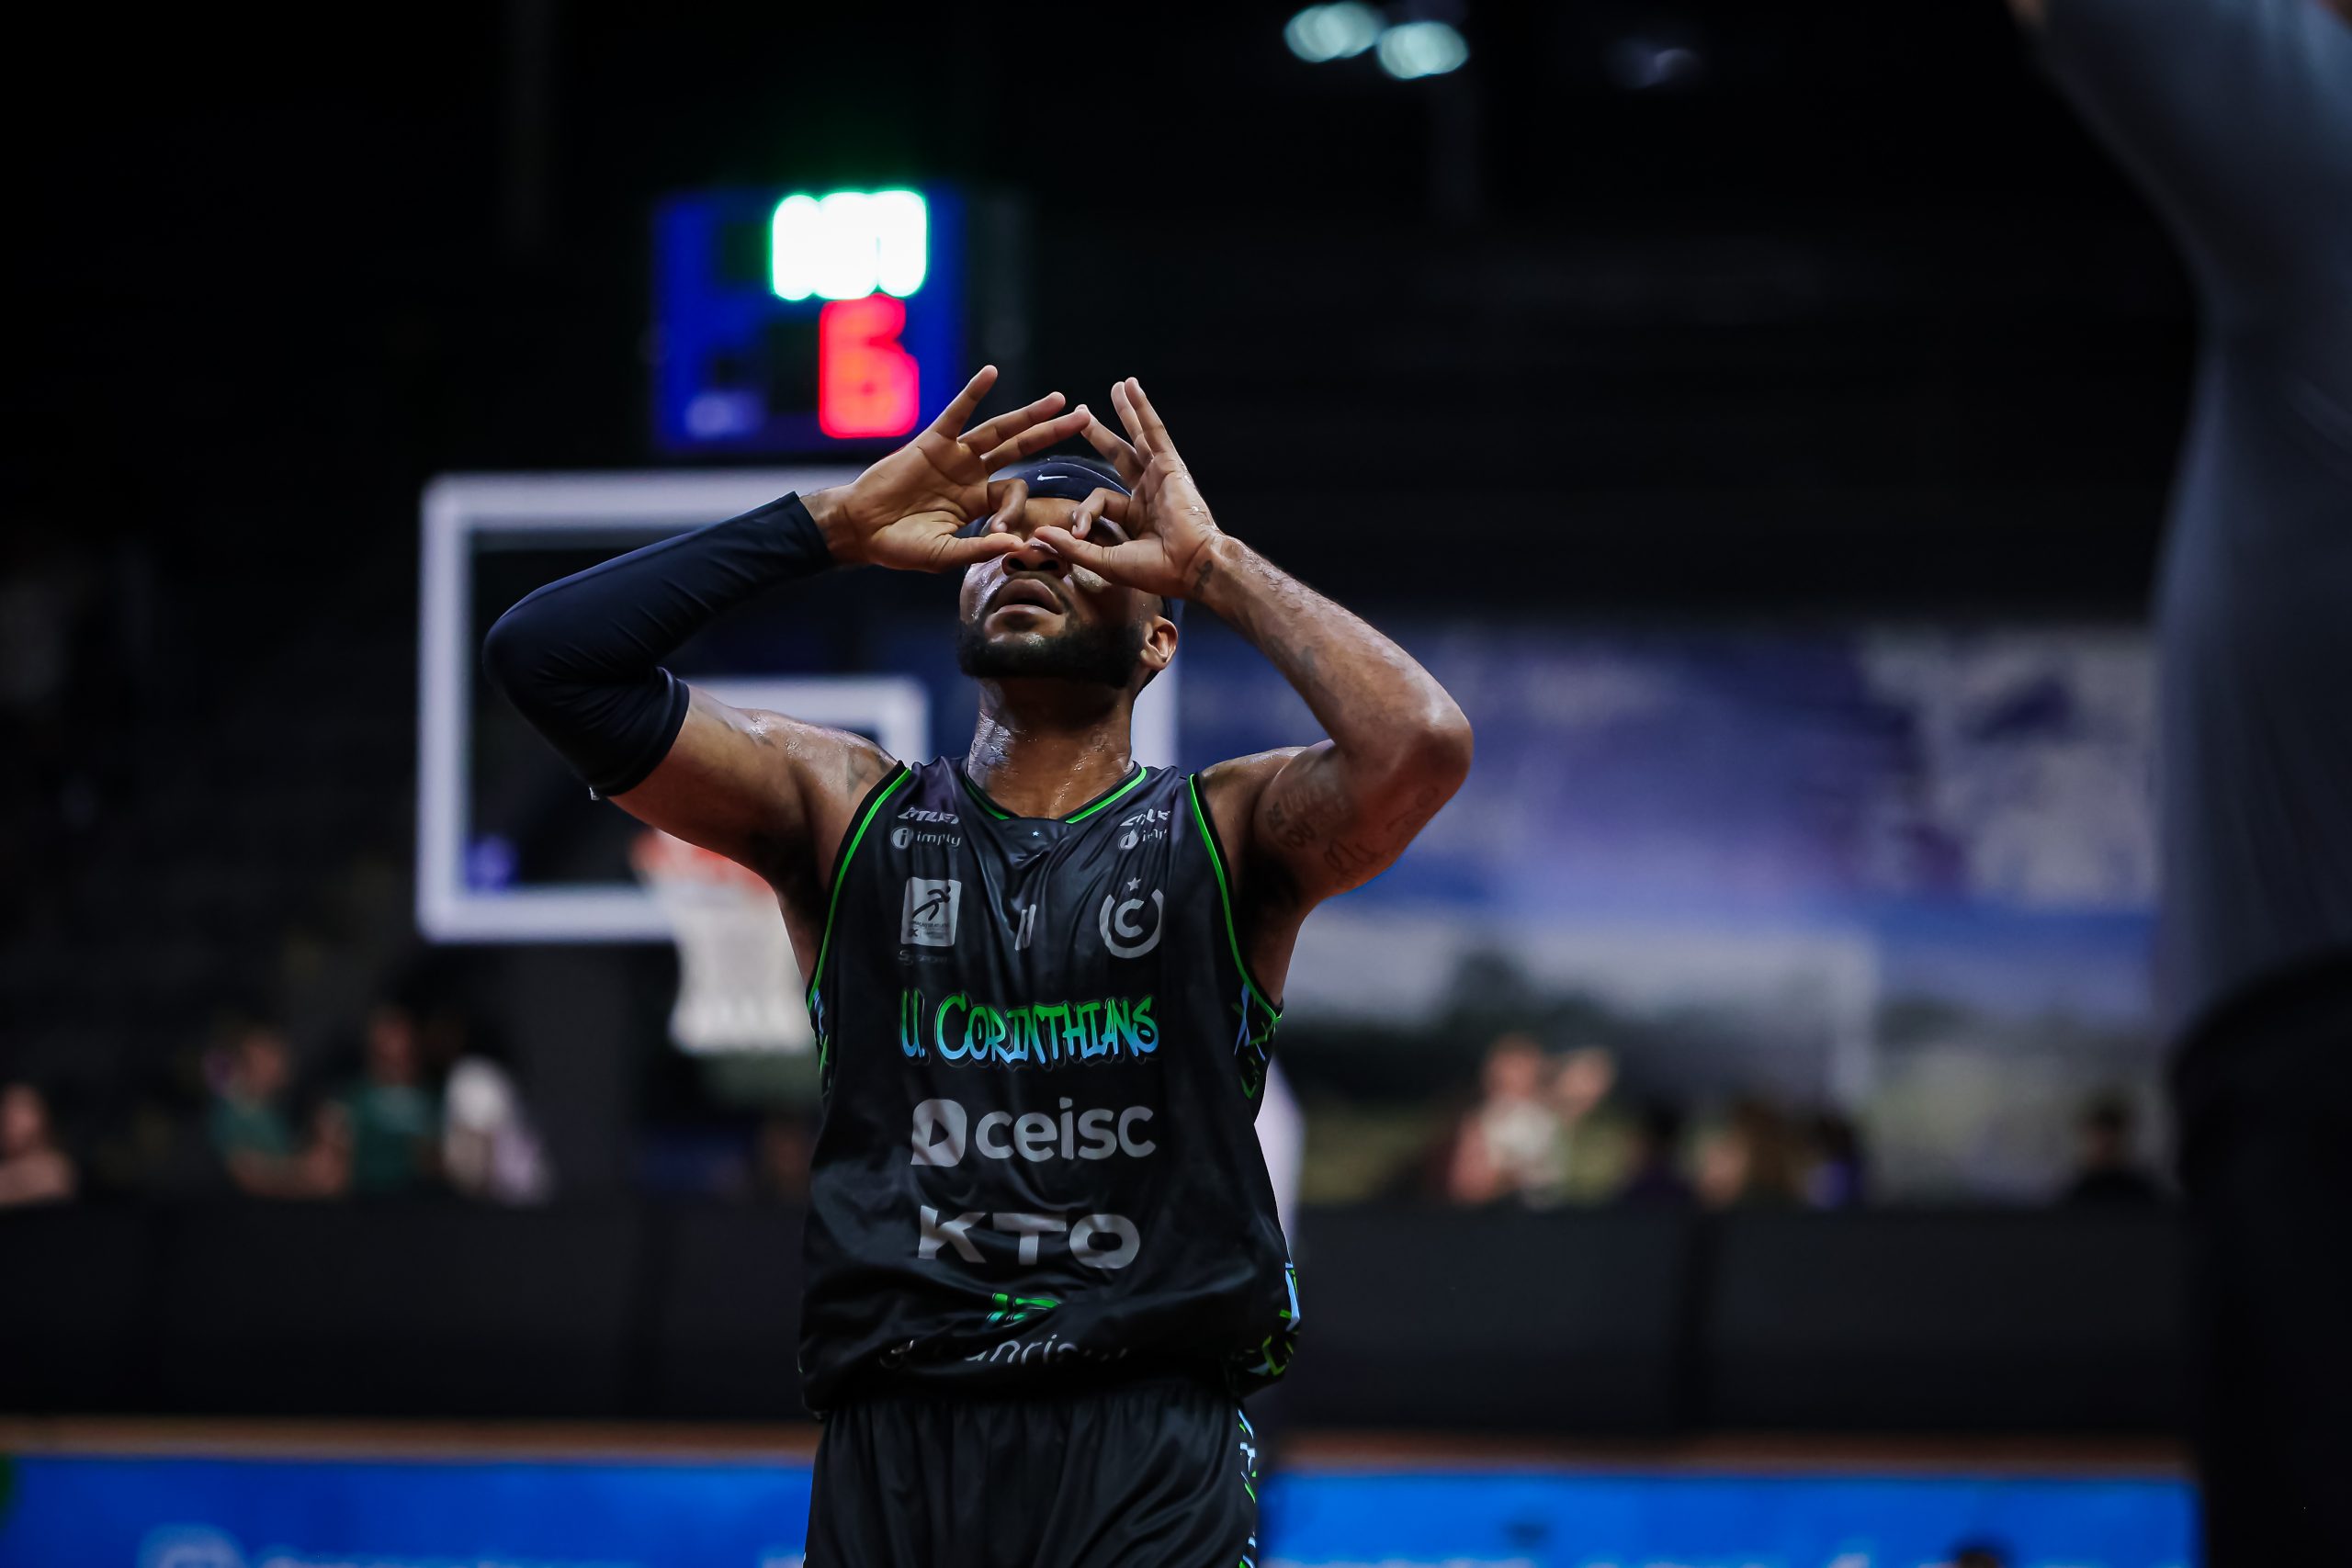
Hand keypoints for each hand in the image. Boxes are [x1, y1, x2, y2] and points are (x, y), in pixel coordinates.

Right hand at [808, 366, 1089, 571]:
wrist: (860, 529)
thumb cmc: (901, 547)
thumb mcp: (946, 554)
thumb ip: (981, 546)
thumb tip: (1019, 545)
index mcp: (978, 501)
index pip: (1014, 494)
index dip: (1019, 511)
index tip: (1011, 534)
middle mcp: (972, 473)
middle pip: (1021, 448)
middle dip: (1052, 433)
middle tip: (1086, 419)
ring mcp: (954, 455)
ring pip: (999, 430)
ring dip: (1029, 414)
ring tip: (1059, 399)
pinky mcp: (932, 441)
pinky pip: (956, 412)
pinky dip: (973, 393)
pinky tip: (991, 373)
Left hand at [1030, 377, 1228, 603]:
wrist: (1191, 567)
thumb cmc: (1155, 572)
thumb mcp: (1105, 561)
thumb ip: (1072, 547)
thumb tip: (1038, 534)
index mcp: (1136, 517)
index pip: (1100, 501)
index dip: (1083, 514)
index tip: (1077, 532)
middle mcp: (1149, 493)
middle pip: (1119, 455)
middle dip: (1100, 434)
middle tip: (1081, 416)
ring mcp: (1160, 477)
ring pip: (1138, 437)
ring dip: (1127, 411)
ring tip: (1117, 386)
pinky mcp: (1170, 466)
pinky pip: (1153, 432)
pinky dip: (1142, 409)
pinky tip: (1132, 387)